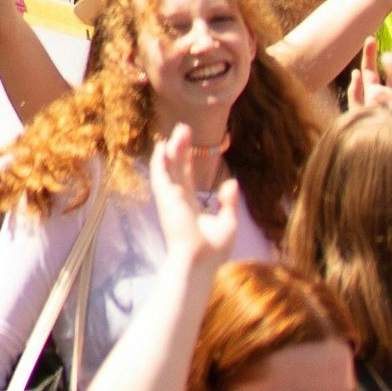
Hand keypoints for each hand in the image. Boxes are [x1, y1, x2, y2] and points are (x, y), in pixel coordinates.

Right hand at [147, 121, 242, 265]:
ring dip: (173, 148)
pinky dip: (160, 159)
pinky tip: (164, 144)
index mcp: (190, 205)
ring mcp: (170, 197)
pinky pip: (161, 173)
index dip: (188, 160)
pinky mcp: (166, 197)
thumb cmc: (214, 249)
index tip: (191, 146)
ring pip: (170, 166)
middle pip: (177, 167)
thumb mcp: (228, 222)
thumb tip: (231, 181)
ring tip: (180, 129)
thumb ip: (228, 202)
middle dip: (181, 148)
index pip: (187, 177)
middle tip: (184, 128)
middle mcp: (178, 199)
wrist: (200, 261)